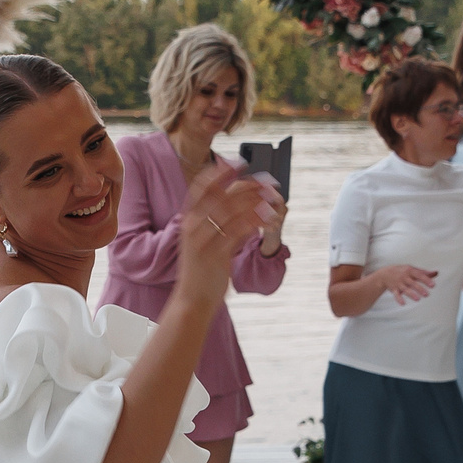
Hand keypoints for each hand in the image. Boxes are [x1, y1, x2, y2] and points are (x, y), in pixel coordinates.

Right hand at [173, 159, 281, 308]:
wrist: (191, 300)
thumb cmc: (201, 270)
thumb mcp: (203, 241)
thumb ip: (217, 222)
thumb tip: (242, 204)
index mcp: (188, 219)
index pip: (202, 185)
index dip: (221, 171)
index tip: (240, 162)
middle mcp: (193, 225)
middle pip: (222, 194)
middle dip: (248, 186)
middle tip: (269, 184)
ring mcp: (203, 239)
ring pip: (233, 211)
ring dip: (257, 203)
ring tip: (274, 202)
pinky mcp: (215, 254)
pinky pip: (239, 231)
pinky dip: (256, 222)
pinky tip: (269, 220)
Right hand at [376, 264, 437, 305]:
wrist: (385, 273)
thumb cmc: (403, 271)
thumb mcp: (412, 269)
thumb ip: (424, 272)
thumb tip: (436, 272)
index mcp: (410, 271)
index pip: (419, 275)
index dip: (426, 280)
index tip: (433, 285)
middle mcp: (404, 277)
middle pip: (413, 283)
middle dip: (419, 289)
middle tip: (427, 295)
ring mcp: (399, 283)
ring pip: (405, 289)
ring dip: (411, 294)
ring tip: (418, 299)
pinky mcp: (394, 289)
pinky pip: (396, 295)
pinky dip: (399, 299)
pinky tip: (403, 304)